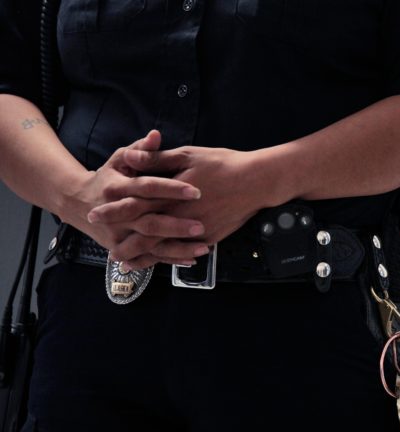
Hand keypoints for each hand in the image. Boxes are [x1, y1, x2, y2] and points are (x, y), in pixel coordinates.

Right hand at [65, 130, 208, 266]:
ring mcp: (119, 234)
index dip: (171, 189)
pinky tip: (191, 260)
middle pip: (149, 221)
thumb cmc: (106, 178)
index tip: (196, 191)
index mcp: (118, 187)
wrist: (77, 203)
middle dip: (176, 225)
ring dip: (177, 248)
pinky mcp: (122, 247)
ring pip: (150, 244)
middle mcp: (117, 214)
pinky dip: (169, 260)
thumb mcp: (119, 159)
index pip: (148, 187)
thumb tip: (156, 135)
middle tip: (201, 225)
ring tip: (202, 249)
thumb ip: (140, 150)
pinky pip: (148, 257)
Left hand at [89, 145, 279, 259]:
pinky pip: (185, 252)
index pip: (135, 203)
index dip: (114, 210)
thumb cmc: (224, 164)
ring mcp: (196, 230)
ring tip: (126, 263)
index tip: (96, 214)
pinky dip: (169, 259)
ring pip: (164, 248)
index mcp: (172, 194)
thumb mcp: (188, 155)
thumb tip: (131, 158)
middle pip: (145, 232)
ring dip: (143, 257)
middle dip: (125, 241)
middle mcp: (181, 215)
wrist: (257, 181)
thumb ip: (157, 159)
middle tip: (108, 249)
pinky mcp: (209, 237)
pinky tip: (159, 263)